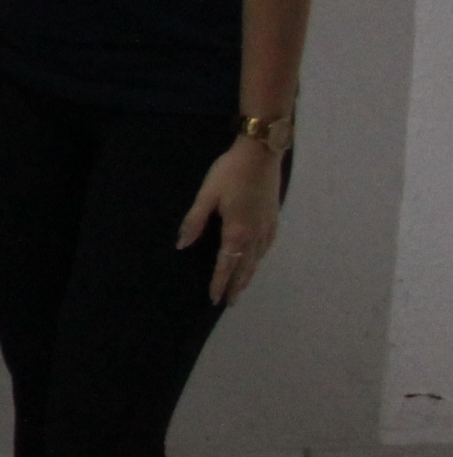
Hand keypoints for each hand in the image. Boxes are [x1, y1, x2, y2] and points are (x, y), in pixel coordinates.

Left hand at [177, 135, 283, 304]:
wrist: (260, 154)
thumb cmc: (230, 172)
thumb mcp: (206, 195)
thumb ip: (194, 221)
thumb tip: (182, 245)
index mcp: (237, 231)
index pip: (226, 264)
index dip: (220, 282)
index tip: (215, 299)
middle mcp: (255, 234)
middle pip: (246, 267)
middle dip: (237, 286)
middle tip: (230, 302)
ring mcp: (267, 226)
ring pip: (258, 258)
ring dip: (249, 275)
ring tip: (241, 287)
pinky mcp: (274, 218)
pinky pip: (267, 246)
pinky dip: (259, 258)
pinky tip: (257, 258)